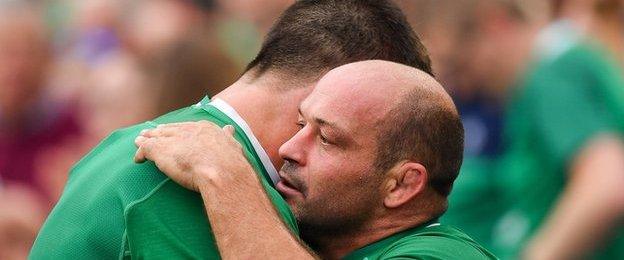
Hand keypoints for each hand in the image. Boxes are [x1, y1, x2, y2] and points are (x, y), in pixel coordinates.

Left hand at [134, 121, 251, 190]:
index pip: (186, 127)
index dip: (177, 130)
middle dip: (159, 132)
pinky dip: (140, 153)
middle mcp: (187, 130)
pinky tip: (137, 159)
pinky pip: (145, 149)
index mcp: (204, 128)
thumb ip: (228, 136)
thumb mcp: (232, 144)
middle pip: (168, 129)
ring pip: (154, 137)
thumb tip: (229, 129)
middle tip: (150, 133)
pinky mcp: (160, 150)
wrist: (221, 170)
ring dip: (146, 139)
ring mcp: (173, 139)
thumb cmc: (230, 162)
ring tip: (139, 141)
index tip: (171, 131)